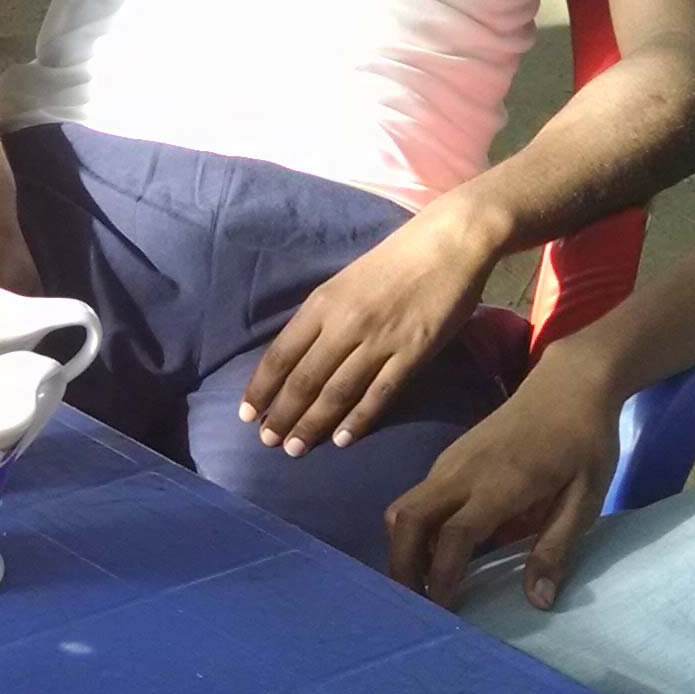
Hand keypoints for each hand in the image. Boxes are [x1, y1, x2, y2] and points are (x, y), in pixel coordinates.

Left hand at [240, 212, 496, 457]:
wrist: (448, 244)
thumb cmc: (393, 261)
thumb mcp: (343, 283)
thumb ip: (321, 319)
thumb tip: (295, 360)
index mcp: (322, 303)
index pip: (281, 354)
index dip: (261, 388)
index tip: (246, 414)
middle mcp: (344, 325)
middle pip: (304, 380)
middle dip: (282, 415)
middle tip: (268, 441)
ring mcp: (379, 342)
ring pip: (337, 393)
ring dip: (313, 424)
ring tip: (296, 449)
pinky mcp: (412, 354)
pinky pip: (379, 395)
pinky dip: (358, 420)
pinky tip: (342, 439)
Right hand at [378, 362, 620, 607]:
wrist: (569, 382)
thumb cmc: (585, 442)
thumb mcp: (586, 499)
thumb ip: (557, 548)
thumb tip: (537, 601)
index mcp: (499, 484)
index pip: (455, 535)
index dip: (443, 575)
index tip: (444, 610)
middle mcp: (462, 472)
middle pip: (408, 521)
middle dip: (403, 566)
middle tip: (417, 605)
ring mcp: (450, 462)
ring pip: (403, 509)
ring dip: (404, 549)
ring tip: (424, 584)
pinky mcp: (448, 458)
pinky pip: (415, 498)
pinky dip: (414, 531)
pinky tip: (437, 553)